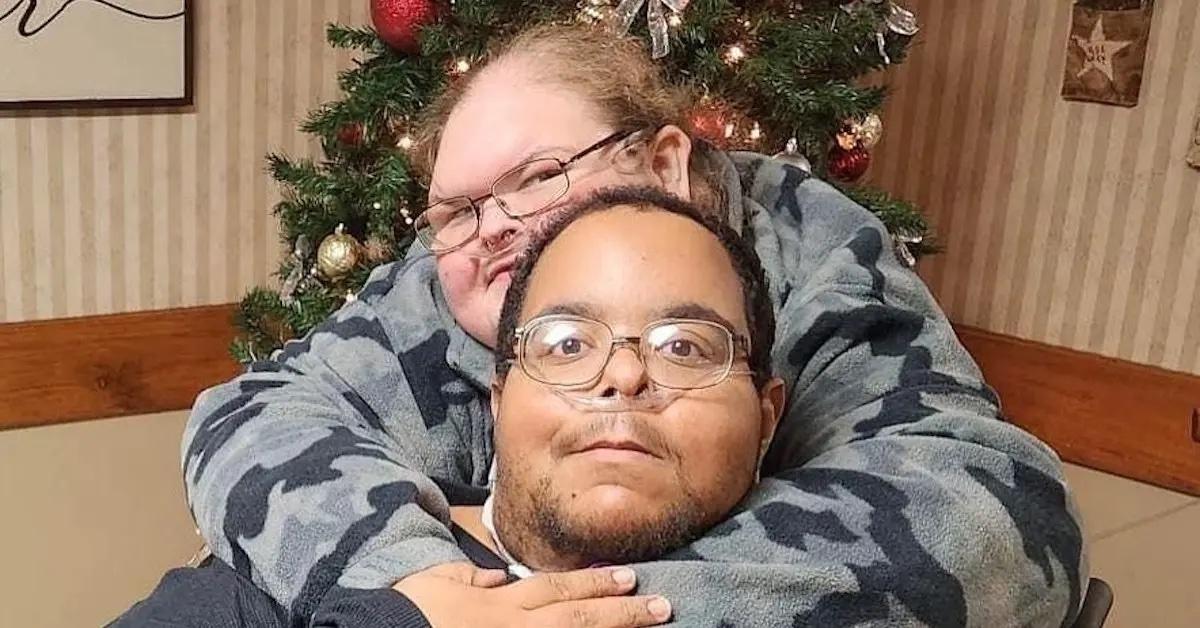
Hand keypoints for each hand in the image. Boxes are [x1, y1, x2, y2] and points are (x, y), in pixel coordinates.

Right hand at [393, 562, 671, 626]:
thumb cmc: (403, 613)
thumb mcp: (432, 583)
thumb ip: (467, 577)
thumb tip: (496, 577)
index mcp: (497, 605)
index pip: (554, 590)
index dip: (593, 583)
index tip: (629, 578)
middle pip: (576, 619)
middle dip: (621, 612)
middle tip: (661, 606)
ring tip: (650, 627)